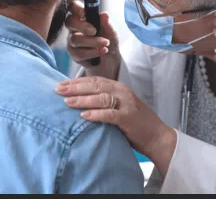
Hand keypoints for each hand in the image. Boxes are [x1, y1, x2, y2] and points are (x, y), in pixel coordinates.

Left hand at [55, 76, 176, 177]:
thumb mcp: (119, 106)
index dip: (76, 81)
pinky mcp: (128, 117)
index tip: (61, 84)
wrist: (157, 136)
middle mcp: (122, 91)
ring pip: (101, 98)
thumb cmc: (134, 122)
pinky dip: (96, 114)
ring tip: (67, 102)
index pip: (94, 80)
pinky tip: (83, 115)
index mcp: (118, 87)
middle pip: (95, 86)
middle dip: (75, 87)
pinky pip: (109, 114)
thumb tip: (79, 100)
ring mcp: (126, 104)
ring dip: (82, 99)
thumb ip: (104, 101)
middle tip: (58, 90)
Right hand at [65, 1, 120, 79]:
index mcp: (83, 17)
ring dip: (92, 42)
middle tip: (95, 31)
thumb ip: (107, 24)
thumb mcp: (112, 32)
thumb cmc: (108, 40)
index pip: (74, 7)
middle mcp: (75, 28)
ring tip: (105, 44)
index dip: (77, 8)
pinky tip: (101, 51)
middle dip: (83, 26)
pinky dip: (92, 52)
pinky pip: (78, 53)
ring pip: (75, 39)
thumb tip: (104, 15)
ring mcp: (72, 41)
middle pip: (69, 22)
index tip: (86, 14)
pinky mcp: (73, 54)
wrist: (110, 58)